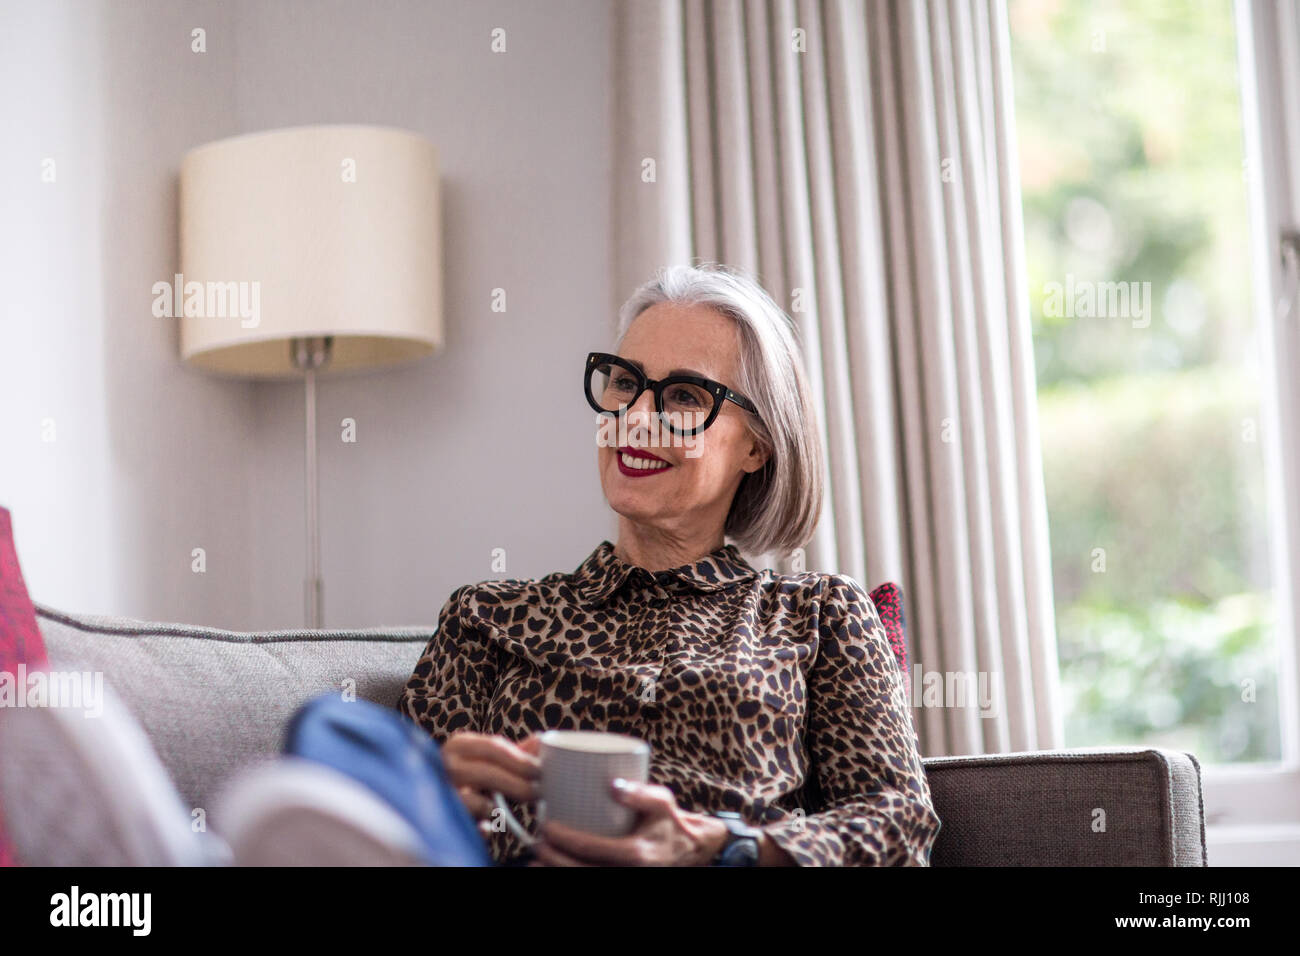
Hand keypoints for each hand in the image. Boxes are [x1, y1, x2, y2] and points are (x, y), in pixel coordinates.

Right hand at [440, 732, 542, 832]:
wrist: (430, 801)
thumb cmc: (468, 777)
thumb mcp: (488, 760)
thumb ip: (513, 752)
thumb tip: (539, 740)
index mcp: (459, 745)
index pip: (494, 747)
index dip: (521, 759)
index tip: (540, 770)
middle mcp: (446, 766)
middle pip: (488, 773)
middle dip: (518, 784)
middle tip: (537, 792)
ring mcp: (442, 793)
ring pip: (480, 802)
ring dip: (500, 807)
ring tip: (511, 809)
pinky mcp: (443, 818)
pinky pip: (472, 825)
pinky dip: (484, 827)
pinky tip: (488, 826)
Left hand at [529, 778, 727, 866]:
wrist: (691, 850)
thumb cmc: (671, 822)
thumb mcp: (662, 801)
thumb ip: (640, 793)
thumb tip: (612, 785)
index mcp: (638, 853)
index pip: (594, 849)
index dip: (567, 841)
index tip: (548, 827)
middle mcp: (631, 873)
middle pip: (582, 871)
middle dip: (553, 860)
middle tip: (536, 843)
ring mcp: (626, 879)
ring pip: (584, 879)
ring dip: (556, 872)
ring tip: (536, 861)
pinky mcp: (622, 880)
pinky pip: (592, 882)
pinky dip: (569, 876)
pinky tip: (553, 870)